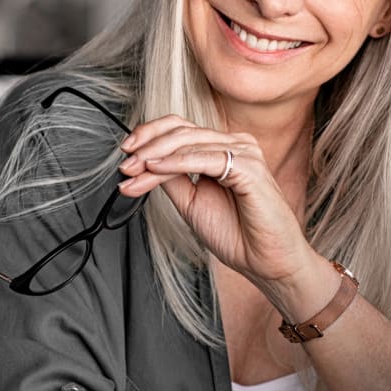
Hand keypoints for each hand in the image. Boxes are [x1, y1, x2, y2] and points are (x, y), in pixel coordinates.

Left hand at [116, 115, 316, 289]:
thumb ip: (172, 179)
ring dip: (154, 156)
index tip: (125, 154)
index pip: (181, 128)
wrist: (266, 262)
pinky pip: (206, 158)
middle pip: (182, 130)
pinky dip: (177, 162)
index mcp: (224, 149)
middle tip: (124, 165)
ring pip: (189, 142)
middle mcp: (236, 144)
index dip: (149, 135)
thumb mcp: (192, 202)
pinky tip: (155, 168)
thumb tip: (144, 162)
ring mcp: (245, 152)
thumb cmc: (238, 234)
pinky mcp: (249, 167)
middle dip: (146, 146)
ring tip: (134, 170)